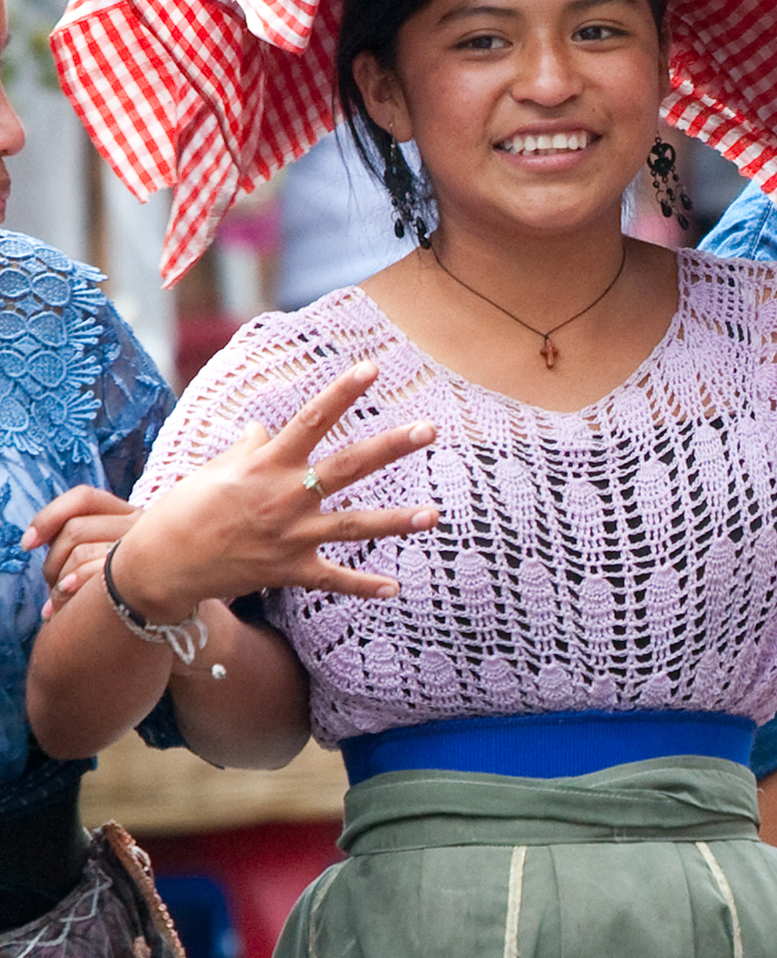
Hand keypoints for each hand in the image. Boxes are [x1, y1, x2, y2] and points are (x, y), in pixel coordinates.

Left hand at [23, 487, 136, 614]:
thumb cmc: (133, 589)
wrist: (168, 608)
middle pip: (75, 529)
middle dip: (52, 561)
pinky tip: (61, 606)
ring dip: (59, 581)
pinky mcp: (146, 577)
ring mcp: (147, 549)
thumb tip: (35, 540)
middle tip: (51, 585)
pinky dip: (73, 587)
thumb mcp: (110, 556)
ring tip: (57, 603)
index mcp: (131, 514)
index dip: (49, 516)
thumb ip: (82, 541)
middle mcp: (142, 525)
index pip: (84, 498)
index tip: (28, 544)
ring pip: (81, 552)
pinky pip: (97, 575)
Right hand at [110, 361, 440, 622]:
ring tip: (434, 515)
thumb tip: (264, 430)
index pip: (311, 421)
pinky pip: (334, 580)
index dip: (342, 393)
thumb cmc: (184, 509)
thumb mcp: (214, 470)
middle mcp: (284, 498)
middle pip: (347, 466)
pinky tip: (394, 588)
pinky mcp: (289, 571)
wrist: (160, 564)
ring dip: (396, 522)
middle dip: (390, 447)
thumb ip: (248, 451)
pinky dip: (363, 587)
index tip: (372, 369)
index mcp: (265, 465)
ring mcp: (290, 537)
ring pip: (354, 526)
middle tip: (430, 429)